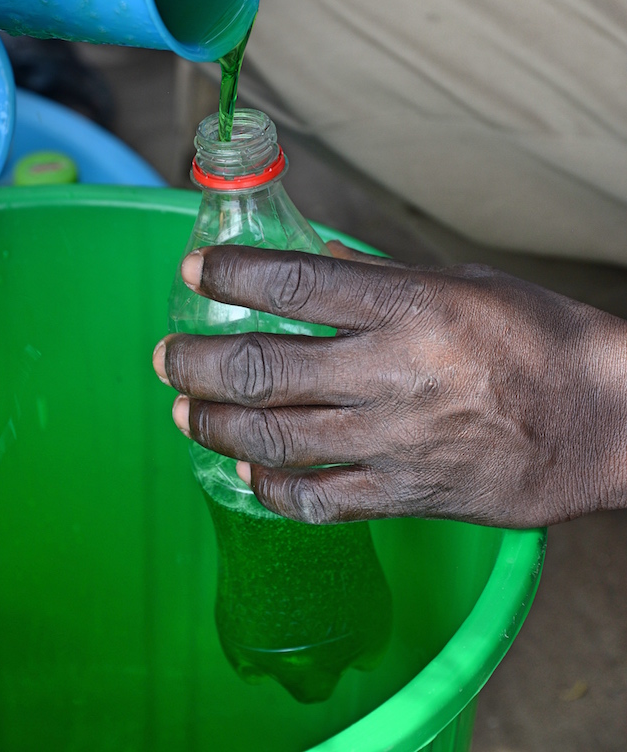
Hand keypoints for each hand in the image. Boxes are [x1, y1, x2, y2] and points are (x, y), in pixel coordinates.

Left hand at [153, 243, 626, 527]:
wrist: (605, 421)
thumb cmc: (539, 339)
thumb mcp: (462, 281)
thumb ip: (379, 274)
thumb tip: (310, 253)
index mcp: (411, 305)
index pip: (297, 281)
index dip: (233, 275)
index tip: (196, 274)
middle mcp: (394, 371)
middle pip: (265, 368)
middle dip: (199, 363)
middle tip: (169, 358)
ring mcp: (398, 440)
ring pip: (278, 439)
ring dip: (216, 427)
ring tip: (186, 414)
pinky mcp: (409, 495)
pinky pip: (320, 501)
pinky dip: (272, 489)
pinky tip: (251, 474)